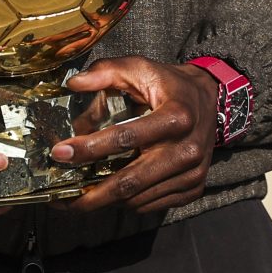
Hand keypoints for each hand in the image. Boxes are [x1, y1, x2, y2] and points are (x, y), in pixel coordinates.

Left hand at [54, 57, 219, 215]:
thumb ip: (106, 72)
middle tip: (61, 196)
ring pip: (139, 198)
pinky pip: (152, 205)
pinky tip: (106, 196)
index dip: (90, 148)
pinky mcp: (193, 188)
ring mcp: (192, 173)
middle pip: (131, 181)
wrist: (211, 100)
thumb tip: (73, 84)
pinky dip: (126, 204)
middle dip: (92, 192)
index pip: (126, 138)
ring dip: (105, 201)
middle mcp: (187, 150)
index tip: (61, 154)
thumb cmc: (168, 84)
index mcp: (176, 116)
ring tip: (77, 198)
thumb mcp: (140, 67)